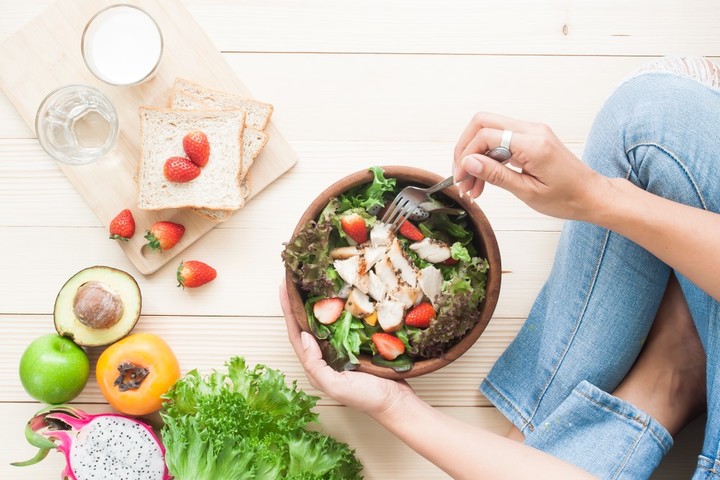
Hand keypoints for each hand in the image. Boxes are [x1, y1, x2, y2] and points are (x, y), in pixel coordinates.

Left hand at [280, 283, 415, 414]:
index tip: (283, 288)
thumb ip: (315, 365)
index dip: (288, 311)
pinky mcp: (356, 345)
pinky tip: (339, 296)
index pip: (297, 334)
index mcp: (316, 365)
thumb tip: (304, 336)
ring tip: (310, 283)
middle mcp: (325, 356)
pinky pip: (343, 324)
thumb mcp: (336, 385)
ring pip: (324, 322)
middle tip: (293, 279)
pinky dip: (338, 309)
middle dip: (298, 303)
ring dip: (316, 303)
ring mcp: (341, 350)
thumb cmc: (366, 397)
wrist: (396, 402)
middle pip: (307, 325)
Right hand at [453, 112, 608, 220]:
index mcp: (533, 144)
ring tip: (472, 187)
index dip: (467, 155)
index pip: (486, 135)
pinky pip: (501, 140)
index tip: (460, 177)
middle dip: (465, 149)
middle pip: (483, 122)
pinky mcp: (531, 138)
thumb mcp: (527, 192)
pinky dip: (487, 158)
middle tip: (460, 176)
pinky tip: (484, 180)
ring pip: (489, 131)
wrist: (591, 195)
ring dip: (475, 156)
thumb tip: (468, 162)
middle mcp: (532, 131)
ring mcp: (532, 132)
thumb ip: (496, 175)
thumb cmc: (567, 198)